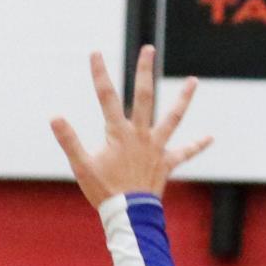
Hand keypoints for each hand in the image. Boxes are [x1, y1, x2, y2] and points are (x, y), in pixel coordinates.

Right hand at [51, 45, 211, 207]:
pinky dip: (196, 146)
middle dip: (144, 72)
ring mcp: (156, 148)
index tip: (96, 53)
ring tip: (193, 81)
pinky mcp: (165, 164)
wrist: (128, 215)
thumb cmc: (104, 191)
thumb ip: (69, 141)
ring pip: (172, 119)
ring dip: (183, 100)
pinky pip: (183, 154)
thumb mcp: (82, 166)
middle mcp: (140, 135)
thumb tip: (54, 117)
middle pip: (143, 97)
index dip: (100, 75)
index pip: (107, 98)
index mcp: (118, 133)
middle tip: (149, 49)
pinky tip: (210, 138)